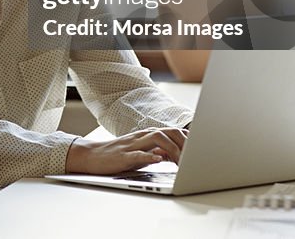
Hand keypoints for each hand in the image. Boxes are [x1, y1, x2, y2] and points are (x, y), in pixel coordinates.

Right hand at [64, 127, 187, 175]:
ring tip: (182, 162)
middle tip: (196, 157)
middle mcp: (142, 136)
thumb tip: (176, 154)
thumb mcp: (142, 153)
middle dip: (185, 143)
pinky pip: (138, 153)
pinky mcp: (122, 155)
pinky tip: (159, 160)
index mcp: (148, 135)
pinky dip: (150, 156)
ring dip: (172, 149)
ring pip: (156, 138)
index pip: (174, 131)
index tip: (202, 150)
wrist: (92, 156)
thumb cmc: (118, 156)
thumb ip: (158, 151)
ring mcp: (132, 144)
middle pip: (169, 132)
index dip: (189, 139)